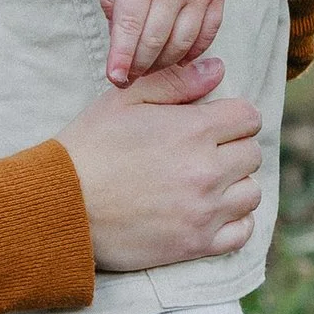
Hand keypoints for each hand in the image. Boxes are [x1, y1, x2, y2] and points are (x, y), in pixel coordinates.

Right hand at [58, 54, 263, 276]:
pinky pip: (242, 232)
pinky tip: (211, 211)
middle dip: (232, 148)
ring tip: (206, 183)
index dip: (232, 116)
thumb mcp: (124, 100)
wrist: (62, 204)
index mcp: (193, 130)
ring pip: (251, 192)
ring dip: (234, 185)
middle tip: (202, 153)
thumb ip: (174, 82)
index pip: (248, 117)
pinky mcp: (196, 243)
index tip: (212, 124)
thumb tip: (217, 69)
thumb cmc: (90, 147)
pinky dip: (234, 221)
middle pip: (252, 154)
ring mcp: (205, 210)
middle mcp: (207, 170)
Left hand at [99, 0, 227, 83]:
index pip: (128, 26)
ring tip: (150, 66)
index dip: (121, 57)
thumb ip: (112, 2)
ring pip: (183, 42)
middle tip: (129, 75)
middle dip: (139, 65)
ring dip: (164, 62)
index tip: (115, 77)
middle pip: (156, 40)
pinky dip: (194, 51)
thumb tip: (118, 39)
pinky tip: (179, 57)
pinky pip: (209, 33)